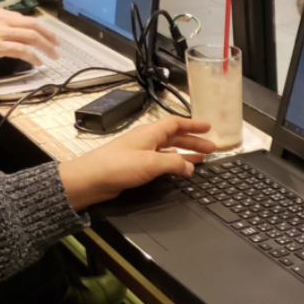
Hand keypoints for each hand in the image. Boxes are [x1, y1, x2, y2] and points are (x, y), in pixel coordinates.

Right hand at [0, 5, 58, 64]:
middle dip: (49, 35)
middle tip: (57, 44)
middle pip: (32, 25)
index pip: (23, 18)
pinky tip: (38, 62)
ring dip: (46, 47)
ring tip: (53, 55)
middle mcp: (0, 20)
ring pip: (31, 37)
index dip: (38, 27)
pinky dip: (34, 57)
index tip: (47, 34)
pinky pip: (22, 51)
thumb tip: (3, 23)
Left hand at [58, 117, 215, 209]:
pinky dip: (174, 164)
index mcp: (150, 133)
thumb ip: (174, 164)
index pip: (176, 123)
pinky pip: (162, 161)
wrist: (92, 179)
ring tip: (201, 159)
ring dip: (186, 153)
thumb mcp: (151, 163)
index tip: (208, 127)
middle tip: (211, 148)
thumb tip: (190, 167)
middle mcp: (147, 140)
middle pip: (175, 137)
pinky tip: (180, 169)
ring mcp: (141, 153)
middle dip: (194, 141)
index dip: (193, 124)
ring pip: (170, 150)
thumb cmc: (118, 166)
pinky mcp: (137, 166)